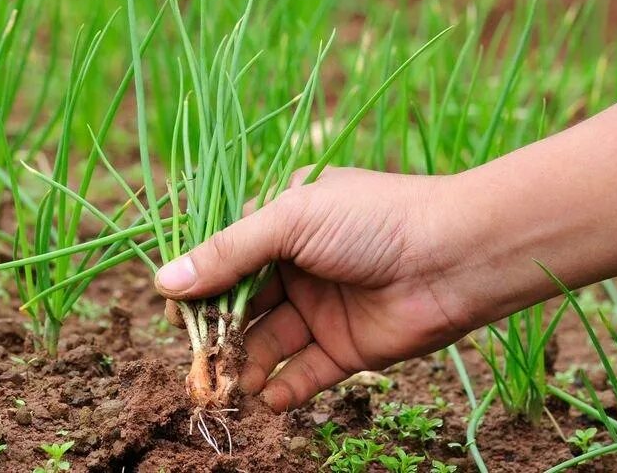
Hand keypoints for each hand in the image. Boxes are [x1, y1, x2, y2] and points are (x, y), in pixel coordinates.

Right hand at [154, 167, 475, 410]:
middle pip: (242, 304)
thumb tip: (164, 283)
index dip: (199, 284)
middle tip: (198, 362)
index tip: (173, 313)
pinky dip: (284, 387)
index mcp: (285, 220)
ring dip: (245, 363)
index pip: (227, 254)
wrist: (453, 256)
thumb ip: (228, 252)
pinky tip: (267, 397)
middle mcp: (299, 264)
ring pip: (268, 341)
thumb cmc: (371, 220)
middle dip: (218, 333)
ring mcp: (323, 307)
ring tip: (229, 385)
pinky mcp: (347, 347)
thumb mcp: (291, 219)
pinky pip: (305, 372)